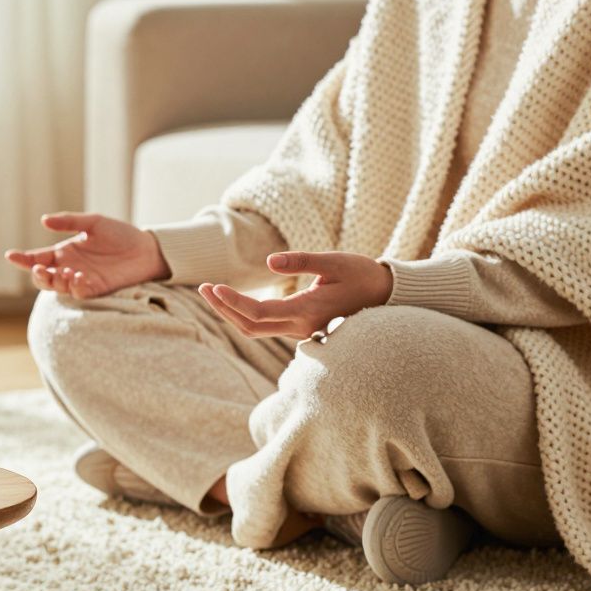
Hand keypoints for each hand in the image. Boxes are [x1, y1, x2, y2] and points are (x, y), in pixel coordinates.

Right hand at [4, 212, 169, 298]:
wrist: (146, 249)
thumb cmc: (121, 234)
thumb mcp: (93, 222)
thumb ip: (69, 222)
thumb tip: (43, 220)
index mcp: (64, 252)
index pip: (38, 257)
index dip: (22, 259)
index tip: (11, 256)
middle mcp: (69, 267)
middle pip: (42, 277)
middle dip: (37, 274)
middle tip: (39, 268)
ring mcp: (81, 280)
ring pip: (57, 287)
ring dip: (56, 281)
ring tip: (66, 271)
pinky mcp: (96, 289)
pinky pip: (79, 292)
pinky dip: (75, 286)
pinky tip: (79, 276)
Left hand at [197, 251, 393, 339]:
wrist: (387, 295)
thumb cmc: (363, 274)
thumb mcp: (334, 261)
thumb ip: (302, 260)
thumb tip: (270, 261)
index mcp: (307, 311)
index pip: (259, 313)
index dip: (233, 303)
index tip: (213, 287)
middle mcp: (301, 326)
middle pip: (251, 326)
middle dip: (223, 308)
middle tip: (203, 288)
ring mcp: (301, 330)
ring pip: (256, 328)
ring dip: (231, 312)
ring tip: (210, 291)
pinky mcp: (301, 327)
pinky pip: (266, 325)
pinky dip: (245, 314)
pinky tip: (232, 299)